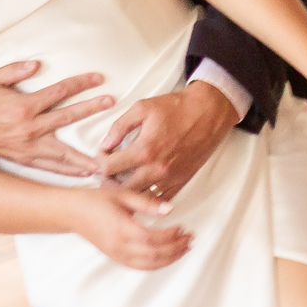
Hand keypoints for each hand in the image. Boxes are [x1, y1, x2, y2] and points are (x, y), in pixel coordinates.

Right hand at [0, 61, 114, 175]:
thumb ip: (14, 70)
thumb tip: (37, 64)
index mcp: (24, 106)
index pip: (59, 92)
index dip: (80, 84)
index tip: (99, 79)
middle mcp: (30, 128)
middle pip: (67, 117)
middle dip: (90, 109)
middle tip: (111, 103)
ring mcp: (29, 147)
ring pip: (64, 151)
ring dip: (87, 152)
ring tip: (107, 155)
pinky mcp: (26, 160)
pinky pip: (51, 168)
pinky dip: (69, 171)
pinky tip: (85, 173)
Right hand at [67, 185, 194, 269]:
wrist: (72, 212)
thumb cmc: (95, 200)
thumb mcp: (122, 195)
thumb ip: (146, 203)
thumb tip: (170, 209)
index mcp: (122, 229)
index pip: (153, 238)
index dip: (171, 236)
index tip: (183, 227)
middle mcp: (120, 246)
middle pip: (155, 254)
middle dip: (176, 248)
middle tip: (190, 239)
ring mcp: (118, 255)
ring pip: (149, 264)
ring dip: (170, 258)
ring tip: (184, 249)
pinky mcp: (116, 258)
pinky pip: (140, 267)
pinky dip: (157, 264)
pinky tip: (167, 256)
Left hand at [97, 84, 237, 199]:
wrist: (207, 113)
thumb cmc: (176, 108)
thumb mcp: (142, 108)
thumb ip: (119, 127)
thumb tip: (105, 144)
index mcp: (144, 150)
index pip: (109, 167)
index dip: (99, 162)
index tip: (102, 156)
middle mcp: (156, 169)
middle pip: (121, 188)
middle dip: (109, 180)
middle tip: (107, 171)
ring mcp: (169, 178)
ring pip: (140, 197)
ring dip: (127, 190)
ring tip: (121, 178)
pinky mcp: (180, 181)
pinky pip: (159, 199)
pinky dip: (147, 195)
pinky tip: (141, 185)